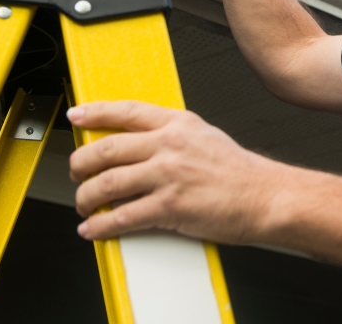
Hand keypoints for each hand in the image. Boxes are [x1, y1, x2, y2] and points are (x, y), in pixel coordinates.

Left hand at [68, 101, 280, 241]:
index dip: (95, 112)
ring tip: (84, 206)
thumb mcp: (205, 136)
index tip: (75, 116)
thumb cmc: (238, 171)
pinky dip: (100, 226)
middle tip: (76, 174)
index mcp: (177, 124)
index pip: (126, 111)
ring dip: (85, 198)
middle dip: (80, 164)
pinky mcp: (170, 207)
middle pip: (106, 149)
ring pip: (107, 183)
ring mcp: (169, 175)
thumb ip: (172, 135)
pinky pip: (122, 216)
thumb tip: (139, 143)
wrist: (265, 196)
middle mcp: (170, 145)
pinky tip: (93, 229)